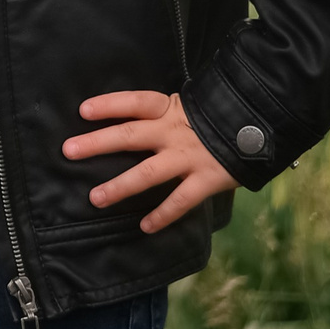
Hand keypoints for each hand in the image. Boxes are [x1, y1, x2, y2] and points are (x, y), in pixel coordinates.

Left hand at [62, 90, 236, 232]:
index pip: (134, 102)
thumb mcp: (187, 107)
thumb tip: (126, 124)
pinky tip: (145, 226)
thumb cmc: (215, 118)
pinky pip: (180, 200)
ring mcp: (190, 157)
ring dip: (120, 186)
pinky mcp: (207, 180)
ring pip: (149, 173)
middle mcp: (175, 131)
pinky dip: (163, 215)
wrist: (261, 128)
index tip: (82, 111)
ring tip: (95, 198)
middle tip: (68, 151)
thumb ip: (160, 116)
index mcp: (170, 108)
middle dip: (97, 143)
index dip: (109, 105)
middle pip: (130, 135)